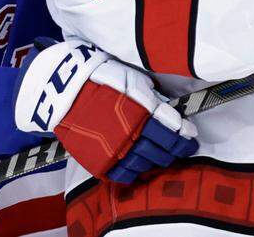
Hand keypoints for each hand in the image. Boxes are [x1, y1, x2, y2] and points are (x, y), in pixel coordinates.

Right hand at [14, 40, 198, 183]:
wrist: (64, 92)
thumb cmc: (101, 79)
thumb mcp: (133, 80)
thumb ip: (152, 98)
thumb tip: (167, 110)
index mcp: (143, 112)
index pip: (173, 130)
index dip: (185, 135)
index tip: (190, 136)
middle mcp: (133, 134)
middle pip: (163, 150)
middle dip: (176, 150)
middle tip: (183, 148)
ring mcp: (116, 151)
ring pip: (147, 164)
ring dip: (159, 161)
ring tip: (164, 157)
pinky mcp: (100, 162)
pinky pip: (124, 174)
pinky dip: (136, 172)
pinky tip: (141, 167)